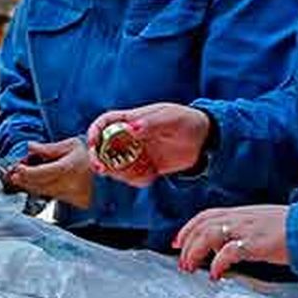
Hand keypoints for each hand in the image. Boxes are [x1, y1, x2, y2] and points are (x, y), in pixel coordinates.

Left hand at [5, 137, 92, 208]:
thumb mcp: (70, 145)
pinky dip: (40, 190)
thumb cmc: (90, 155)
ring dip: (29, 186)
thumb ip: (48, 148)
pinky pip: (51, 196)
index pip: (41, 173)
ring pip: (44, 192)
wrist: (110, 171)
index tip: (17, 167)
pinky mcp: (72, 201)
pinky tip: (33, 184)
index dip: (26, 172)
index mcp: (68, 168)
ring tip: (19, 178)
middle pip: (40, 185)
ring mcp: (71, 195)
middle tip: (12, 174)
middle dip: (24, 180)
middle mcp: (69, 184)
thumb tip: (29, 146)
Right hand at [85, 103, 212, 186]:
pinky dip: (138, 180)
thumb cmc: (187, 121)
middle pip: (104, 147)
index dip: (94, 132)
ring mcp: (137, 153)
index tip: (92, 143)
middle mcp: (130, 137)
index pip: (105, 122)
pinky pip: (134, 177)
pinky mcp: (146, 167)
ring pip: (116, 165)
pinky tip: (152, 176)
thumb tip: (131, 127)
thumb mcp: (170, 118)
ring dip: (120, 173)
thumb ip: (150, 122)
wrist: (206, 140)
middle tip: (102, 168)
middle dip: (99, 158)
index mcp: (132, 119)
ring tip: (138, 173)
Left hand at [173, 205, 289, 279]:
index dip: (188, 228)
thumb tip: (228, 244)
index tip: (178, 241)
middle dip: (187, 243)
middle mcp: (240, 217)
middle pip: (202, 225)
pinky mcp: (254, 243)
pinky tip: (214, 274)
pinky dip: (217, 264)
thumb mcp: (261, 222)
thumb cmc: (290, 228)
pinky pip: (228, 252)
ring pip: (209, 235)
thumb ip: (243, 229)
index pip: (206, 215)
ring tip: (190, 267)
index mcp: (241, 212)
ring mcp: (246, 229)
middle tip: (181, 260)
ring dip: (195, 252)